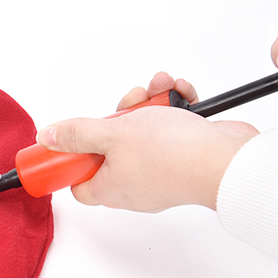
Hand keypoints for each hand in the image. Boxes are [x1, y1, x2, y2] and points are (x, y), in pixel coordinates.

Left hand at [36, 73, 257, 210]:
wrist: (230, 160)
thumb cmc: (174, 155)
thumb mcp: (112, 135)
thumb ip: (77, 134)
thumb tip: (47, 138)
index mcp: (110, 188)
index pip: (79, 181)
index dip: (73, 159)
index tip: (74, 136)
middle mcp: (134, 185)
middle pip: (111, 148)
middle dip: (119, 116)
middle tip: (129, 104)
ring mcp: (161, 172)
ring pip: (143, 132)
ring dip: (150, 105)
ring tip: (161, 88)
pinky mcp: (185, 157)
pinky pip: (171, 129)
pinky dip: (174, 108)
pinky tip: (180, 93)